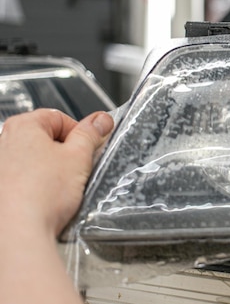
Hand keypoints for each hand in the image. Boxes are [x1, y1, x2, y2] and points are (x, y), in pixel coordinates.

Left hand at [0, 109, 113, 237]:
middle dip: (66, 152)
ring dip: (51, 169)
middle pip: (46, 138)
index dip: (81, 134)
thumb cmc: (40, 195)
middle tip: (78, 168)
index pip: (61, 118)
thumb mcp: (79, 157)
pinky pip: (24, 177)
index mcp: (22, 126)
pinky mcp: (1, 186)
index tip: (90, 146)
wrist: (19, 231)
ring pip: (35, 158)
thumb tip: (100, 120)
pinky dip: (36, 184)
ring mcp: (0, 165)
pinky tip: (46, 197)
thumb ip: (91, 134)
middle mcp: (3, 141)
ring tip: (61, 186)